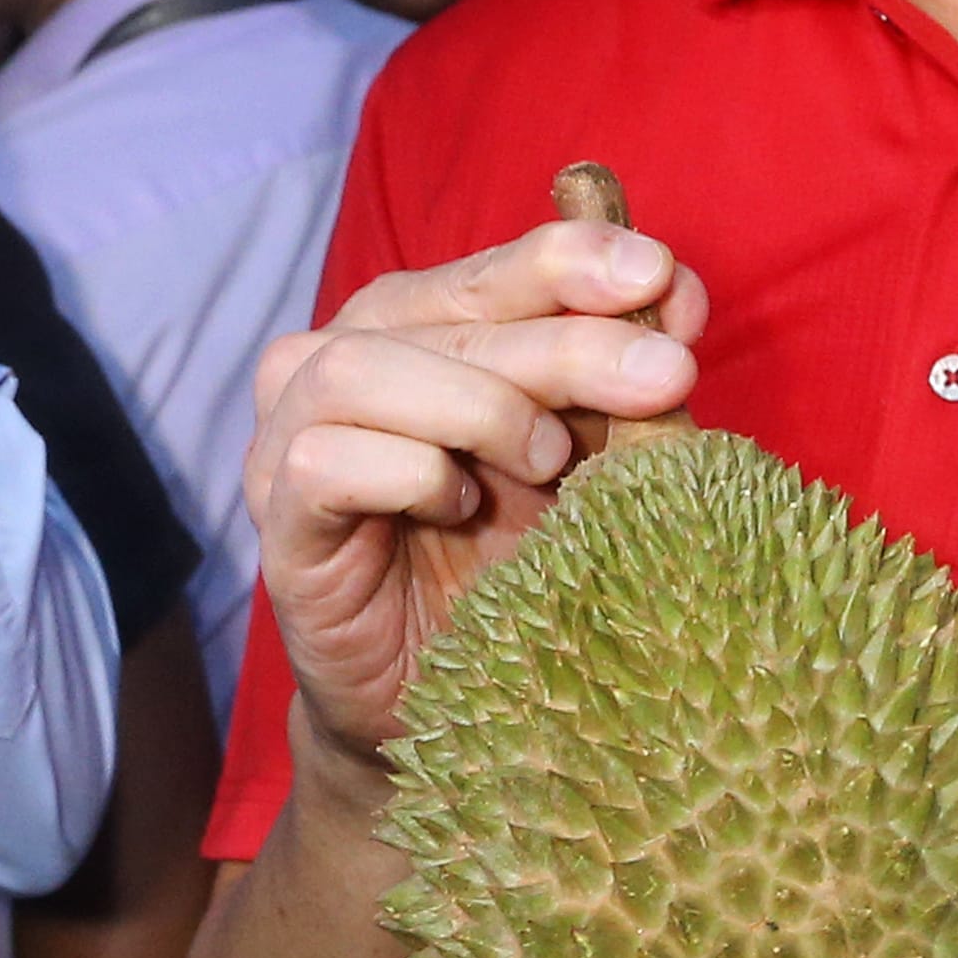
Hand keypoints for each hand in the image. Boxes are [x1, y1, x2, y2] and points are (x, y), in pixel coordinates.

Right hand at [242, 215, 707, 751]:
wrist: (441, 697)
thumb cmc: (506, 564)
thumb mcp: (578, 461)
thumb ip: (611, 383)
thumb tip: (678, 306)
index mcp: (416, 329)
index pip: (488, 268)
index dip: (572, 261)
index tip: (660, 278)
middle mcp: (341, 363)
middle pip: (446, 318)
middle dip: (566, 341)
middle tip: (664, 381)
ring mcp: (291, 439)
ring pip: (360, 368)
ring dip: (477, 406)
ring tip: (546, 464)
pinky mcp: (279, 522)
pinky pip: (322, 462)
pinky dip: (406, 473)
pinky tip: (455, 507)